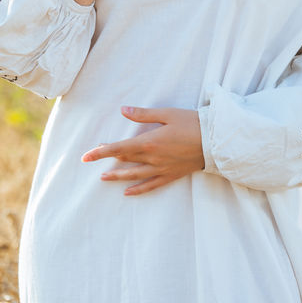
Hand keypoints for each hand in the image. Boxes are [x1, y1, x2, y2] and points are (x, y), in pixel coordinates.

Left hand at [81, 105, 205, 195]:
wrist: (216, 141)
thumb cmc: (192, 123)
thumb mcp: (167, 114)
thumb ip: (143, 115)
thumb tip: (123, 110)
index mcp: (149, 142)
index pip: (118, 149)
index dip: (100, 152)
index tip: (86, 156)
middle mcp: (153, 158)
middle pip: (125, 160)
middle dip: (108, 159)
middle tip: (94, 157)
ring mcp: (162, 169)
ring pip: (134, 175)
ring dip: (118, 176)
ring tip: (104, 178)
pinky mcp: (171, 175)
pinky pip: (151, 185)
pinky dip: (138, 189)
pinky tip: (128, 192)